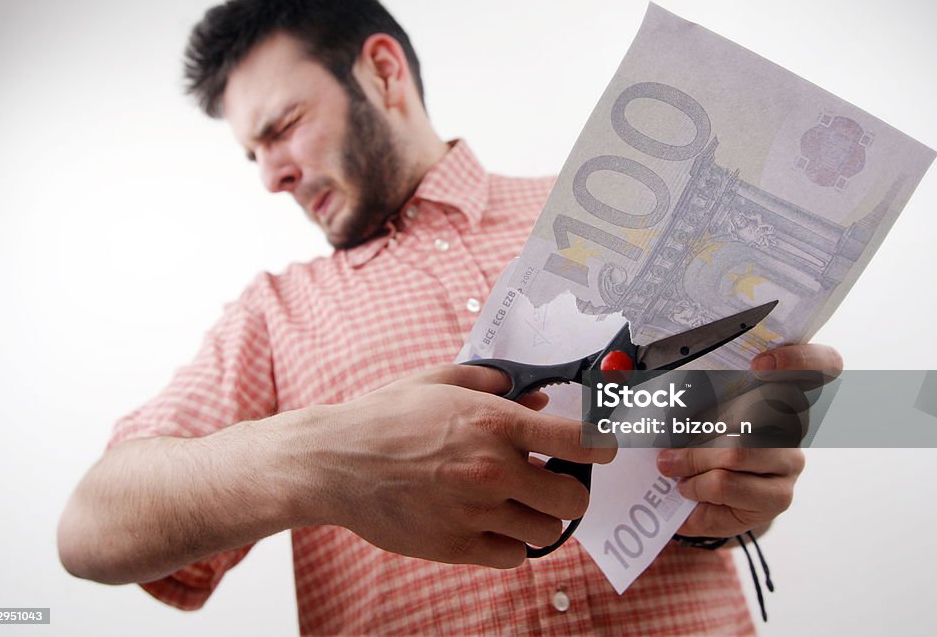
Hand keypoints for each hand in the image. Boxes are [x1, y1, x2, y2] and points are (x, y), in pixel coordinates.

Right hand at [283, 364, 616, 567]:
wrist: (334, 462)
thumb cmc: (385, 416)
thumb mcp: (441, 381)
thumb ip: (496, 383)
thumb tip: (538, 400)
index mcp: (493, 422)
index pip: (580, 440)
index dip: (602, 447)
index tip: (601, 449)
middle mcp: (493, 469)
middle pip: (573, 498)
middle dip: (569, 489)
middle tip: (551, 480)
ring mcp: (475, 512)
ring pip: (546, 531)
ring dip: (539, 517)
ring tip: (516, 503)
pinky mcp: (455, 546)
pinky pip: (513, 556)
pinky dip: (511, 544)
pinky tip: (492, 525)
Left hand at [655, 343, 841, 537]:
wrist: (712, 498)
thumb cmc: (702, 443)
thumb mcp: (694, 410)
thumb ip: (681, 391)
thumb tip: (625, 375)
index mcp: (781, 390)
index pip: (822, 365)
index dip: (801, 359)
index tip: (760, 363)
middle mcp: (795, 424)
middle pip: (756, 413)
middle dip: (698, 431)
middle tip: (665, 452)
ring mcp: (790, 461)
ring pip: (736, 452)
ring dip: (691, 462)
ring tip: (670, 469)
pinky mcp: (779, 496)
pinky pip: (728, 485)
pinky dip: (698, 488)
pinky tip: (687, 490)